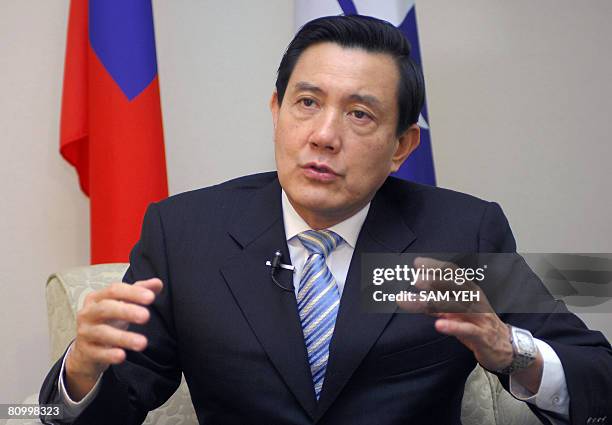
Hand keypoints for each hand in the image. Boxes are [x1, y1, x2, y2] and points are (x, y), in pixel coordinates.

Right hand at [65, 278, 162, 399]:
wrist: (86, 350)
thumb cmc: (107, 321)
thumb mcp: (121, 304)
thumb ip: (138, 292)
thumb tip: (158, 283)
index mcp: (97, 298)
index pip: (114, 290)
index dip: (132, 293)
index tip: (151, 297)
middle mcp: (88, 313)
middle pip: (106, 308)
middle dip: (127, 311)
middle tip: (146, 316)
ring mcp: (85, 333)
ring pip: (102, 332)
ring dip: (123, 337)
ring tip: (143, 343)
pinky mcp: (85, 352)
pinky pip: (97, 353)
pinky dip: (109, 354)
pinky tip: (122, 356)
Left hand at [397, 257, 514, 371]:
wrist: (504, 346)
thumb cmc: (477, 324)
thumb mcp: (455, 312)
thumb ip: (436, 304)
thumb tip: (414, 295)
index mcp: (469, 291)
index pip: (453, 273)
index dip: (436, 267)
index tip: (418, 263)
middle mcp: (475, 300)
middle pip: (456, 286)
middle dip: (436, 281)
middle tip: (416, 279)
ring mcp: (479, 317)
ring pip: (458, 306)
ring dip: (439, 302)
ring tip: (420, 299)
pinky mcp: (481, 335)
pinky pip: (467, 329)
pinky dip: (453, 326)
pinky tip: (438, 325)